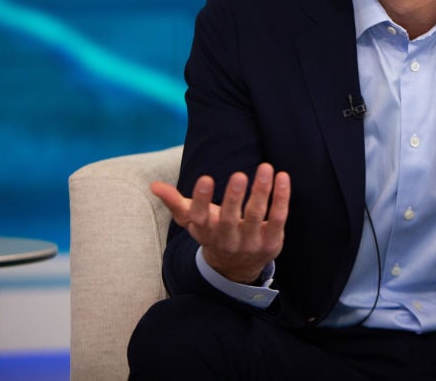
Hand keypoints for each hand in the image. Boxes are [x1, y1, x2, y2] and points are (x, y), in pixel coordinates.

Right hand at [151, 163, 289, 283]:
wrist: (237, 267)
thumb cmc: (213, 233)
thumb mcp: (193, 221)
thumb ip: (175, 202)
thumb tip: (154, 185)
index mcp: (205, 232)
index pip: (199, 218)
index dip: (201, 199)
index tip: (204, 178)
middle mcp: (227, 240)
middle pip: (229, 219)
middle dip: (234, 198)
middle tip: (239, 175)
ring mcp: (250, 243)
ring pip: (256, 215)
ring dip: (261, 191)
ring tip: (265, 168)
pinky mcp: (271, 242)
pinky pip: (277, 218)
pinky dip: (281, 198)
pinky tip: (282, 177)